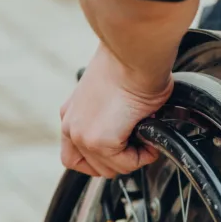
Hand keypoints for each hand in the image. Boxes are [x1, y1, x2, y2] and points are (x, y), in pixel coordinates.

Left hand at [60, 43, 171, 177]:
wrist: (134, 53)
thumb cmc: (130, 62)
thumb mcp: (112, 94)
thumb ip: (111, 117)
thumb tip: (130, 130)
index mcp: (72, 114)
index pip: (76, 154)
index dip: (103, 157)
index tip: (123, 147)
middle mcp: (70, 126)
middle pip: (91, 167)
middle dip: (119, 161)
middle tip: (139, 142)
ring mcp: (82, 135)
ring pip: (111, 168)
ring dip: (133, 158)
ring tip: (146, 136)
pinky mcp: (99, 140)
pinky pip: (126, 164)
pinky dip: (143, 156)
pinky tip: (150, 136)